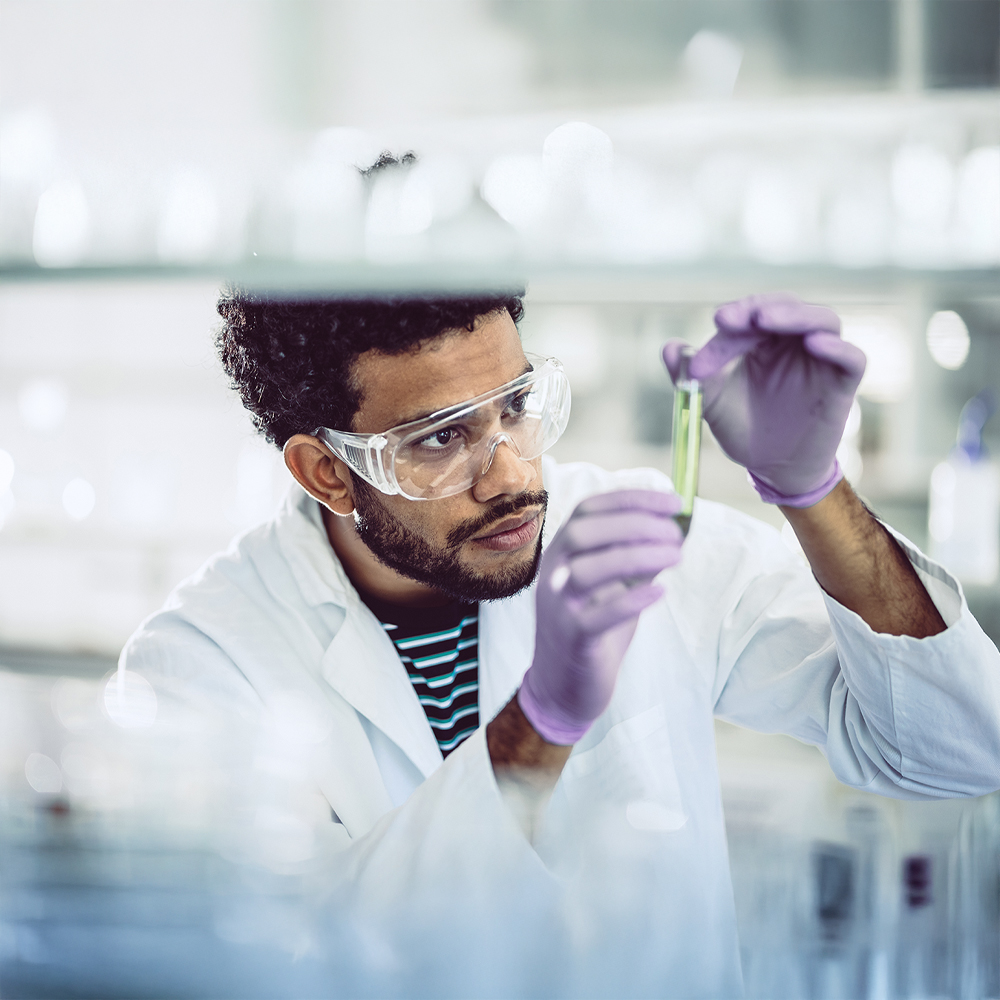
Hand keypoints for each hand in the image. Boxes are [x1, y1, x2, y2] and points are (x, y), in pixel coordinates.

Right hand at [517, 490, 682, 744]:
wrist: (561, 688)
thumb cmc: (590, 629)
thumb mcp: (613, 586)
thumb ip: (635, 558)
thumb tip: (675, 530)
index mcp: (562, 553)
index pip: (590, 510)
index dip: (632, 500)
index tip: (674, 502)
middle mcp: (554, 573)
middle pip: (584, 532)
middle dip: (635, 524)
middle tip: (676, 534)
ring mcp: (558, 606)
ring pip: (588, 570)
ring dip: (637, 557)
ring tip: (676, 557)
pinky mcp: (572, 638)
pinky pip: (597, 616)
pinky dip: (631, 601)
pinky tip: (659, 594)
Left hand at [662, 293, 865, 506]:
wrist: (770, 468)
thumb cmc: (743, 426)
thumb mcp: (710, 400)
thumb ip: (687, 374)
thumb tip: (669, 348)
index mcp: (762, 339)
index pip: (751, 314)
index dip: (736, 317)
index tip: (717, 322)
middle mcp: (794, 343)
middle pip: (788, 306)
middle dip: (760, 307)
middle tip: (735, 318)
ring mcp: (820, 361)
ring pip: (823, 320)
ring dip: (797, 315)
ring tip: (768, 318)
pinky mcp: (841, 385)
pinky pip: (852, 358)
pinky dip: (837, 347)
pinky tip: (816, 343)